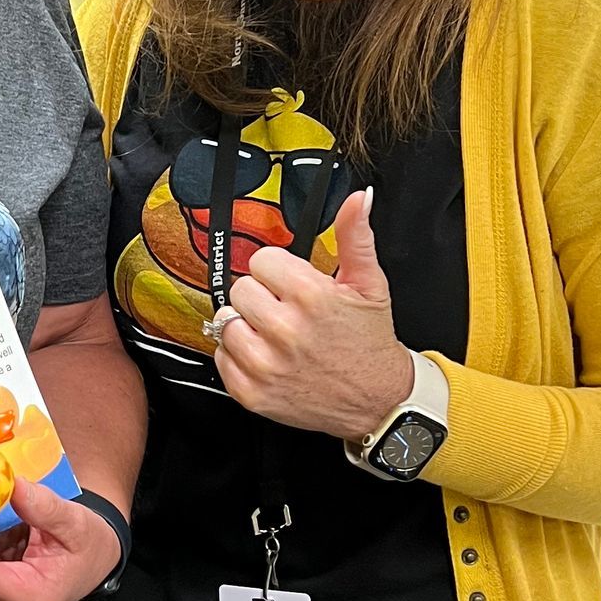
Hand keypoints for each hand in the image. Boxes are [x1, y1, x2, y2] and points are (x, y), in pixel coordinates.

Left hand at [213, 188, 413, 436]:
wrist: (378, 400)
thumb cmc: (370, 342)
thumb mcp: (369, 285)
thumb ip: (355, 237)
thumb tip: (356, 199)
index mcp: (312, 297)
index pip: (262, 260)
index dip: (278, 271)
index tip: (291, 285)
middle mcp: (286, 330)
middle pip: (241, 289)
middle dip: (262, 296)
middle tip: (285, 311)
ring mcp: (266, 365)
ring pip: (226, 321)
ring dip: (247, 325)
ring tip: (274, 335)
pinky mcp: (253, 393)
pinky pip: (222, 357)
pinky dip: (238, 356)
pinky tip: (267, 356)